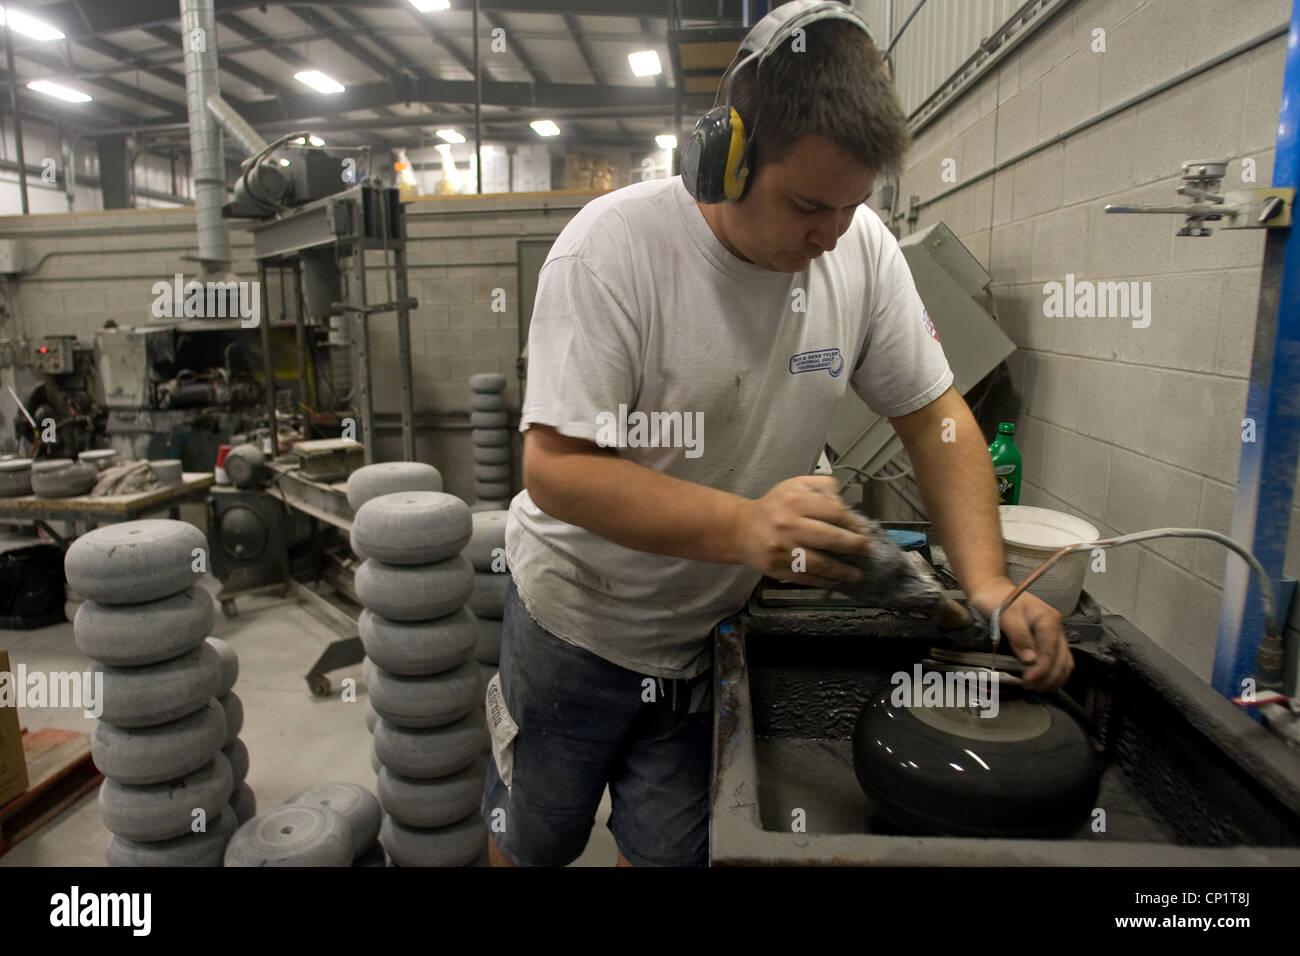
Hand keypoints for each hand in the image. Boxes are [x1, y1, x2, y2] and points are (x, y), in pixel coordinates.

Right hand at [736, 476, 871, 587]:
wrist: (741, 529)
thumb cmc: (773, 507)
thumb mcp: (794, 485)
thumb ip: (821, 486)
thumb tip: (844, 502)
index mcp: (795, 501)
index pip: (834, 512)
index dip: (853, 522)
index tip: (863, 530)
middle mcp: (789, 525)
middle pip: (830, 538)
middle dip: (854, 546)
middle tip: (866, 550)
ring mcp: (784, 549)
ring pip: (820, 563)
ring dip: (843, 571)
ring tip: (857, 574)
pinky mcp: (779, 568)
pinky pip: (807, 577)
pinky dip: (825, 581)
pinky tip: (837, 580)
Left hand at [966, 578, 1073, 692]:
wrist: (993, 589)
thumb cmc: (996, 600)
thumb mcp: (1004, 614)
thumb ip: (1018, 635)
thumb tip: (1030, 660)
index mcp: (1048, 619)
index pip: (1050, 651)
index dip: (1041, 670)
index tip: (1027, 681)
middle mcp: (1056, 627)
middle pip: (1062, 659)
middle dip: (1048, 677)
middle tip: (1030, 687)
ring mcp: (1054, 633)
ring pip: (1064, 661)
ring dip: (1054, 678)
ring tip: (1037, 687)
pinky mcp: (1049, 639)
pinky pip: (1059, 659)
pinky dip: (1054, 673)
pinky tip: (1043, 681)